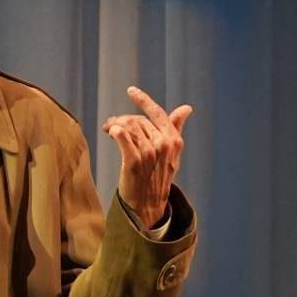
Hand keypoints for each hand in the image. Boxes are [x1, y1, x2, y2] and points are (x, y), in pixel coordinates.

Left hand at [103, 87, 192, 228]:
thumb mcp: (171, 152)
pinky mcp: (134, 162)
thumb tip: (187, 108)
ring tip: (109, 131)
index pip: (157, 114)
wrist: (148, 205)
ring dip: (115, 125)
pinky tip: (110, 132)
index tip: (131, 91)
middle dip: (123, 120)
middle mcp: (164, 145)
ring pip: (128, 127)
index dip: (143, 100)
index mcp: (173, 141)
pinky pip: (122, 137)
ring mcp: (150, 154)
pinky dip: (115, 132)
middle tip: (112, 126)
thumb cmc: (158, 176)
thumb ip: (175, 128)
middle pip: (138, 120)